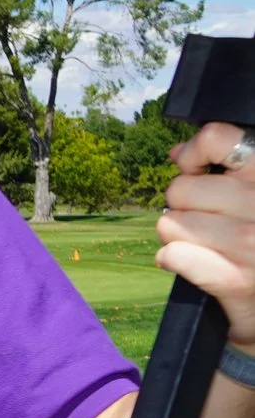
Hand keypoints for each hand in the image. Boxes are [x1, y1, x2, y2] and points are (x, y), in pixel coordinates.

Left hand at [158, 122, 254, 346]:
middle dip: (184, 205)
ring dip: (178, 235)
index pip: (217, 138)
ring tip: (207, 244)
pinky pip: (172, 254)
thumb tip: (178, 152)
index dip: (195, 153)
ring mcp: (250, 243)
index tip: (199, 169)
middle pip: (180, 188)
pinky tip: (194, 264)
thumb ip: (226, 170)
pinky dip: (173, 260)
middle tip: (208, 221)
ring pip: (170, 223)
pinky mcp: (234, 279)